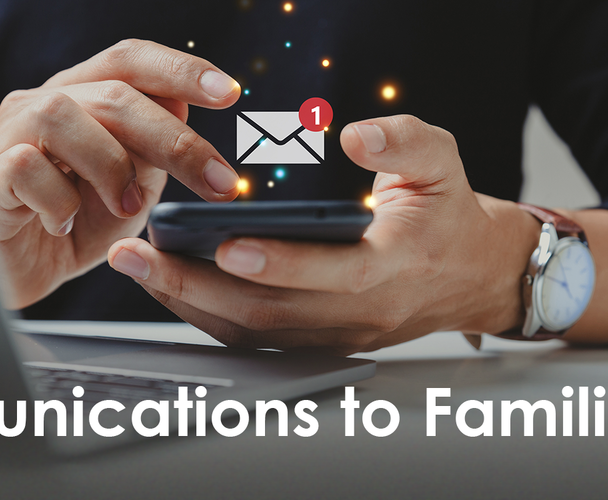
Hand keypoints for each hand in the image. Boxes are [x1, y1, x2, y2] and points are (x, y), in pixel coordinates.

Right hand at [0, 39, 241, 308]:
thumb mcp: (132, 187)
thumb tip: (183, 103)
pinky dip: (59, 201)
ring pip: (60, 114)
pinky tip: (67, 226)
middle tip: (218, 183)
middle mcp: (40, 105)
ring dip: (110, 163)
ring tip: (128, 206)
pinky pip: (25, 167)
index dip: (179, 68)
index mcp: (80, 96)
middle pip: (112, 94)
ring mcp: (7, 139)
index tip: (230, 94)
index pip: (129, 60)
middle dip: (174, 139)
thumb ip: (153, 149)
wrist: (22, 275)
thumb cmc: (76, 225)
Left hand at [107, 115, 541, 355]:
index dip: (282, 263)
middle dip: (196, 286)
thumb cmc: (446, 214)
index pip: (336, 274)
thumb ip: (403, 142)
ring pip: (254, 332)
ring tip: (137, 267)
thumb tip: (354, 135)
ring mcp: (336, 334)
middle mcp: (361, 312)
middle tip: (137, 256)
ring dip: (189, 302)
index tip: (228, 244)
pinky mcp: (317, 341)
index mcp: (395, 266)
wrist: (470, 275)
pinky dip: (205, 314)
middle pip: (272, 312)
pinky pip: (254, 337)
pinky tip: (168, 285)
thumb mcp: (442, 163)